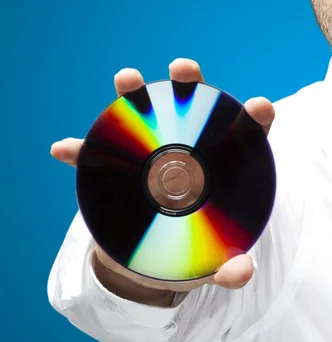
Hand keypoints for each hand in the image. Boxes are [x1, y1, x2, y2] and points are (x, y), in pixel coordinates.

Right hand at [50, 58, 274, 292]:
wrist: (154, 261)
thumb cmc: (193, 251)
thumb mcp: (212, 261)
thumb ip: (230, 267)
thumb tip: (242, 272)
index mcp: (223, 167)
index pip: (245, 136)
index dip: (254, 118)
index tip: (259, 107)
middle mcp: (189, 150)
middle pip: (195, 110)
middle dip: (191, 84)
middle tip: (184, 69)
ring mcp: (152, 156)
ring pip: (145, 117)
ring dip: (133, 94)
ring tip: (126, 79)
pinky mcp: (119, 172)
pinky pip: (97, 156)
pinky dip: (81, 150)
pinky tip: (64, 149)